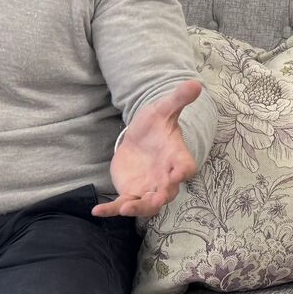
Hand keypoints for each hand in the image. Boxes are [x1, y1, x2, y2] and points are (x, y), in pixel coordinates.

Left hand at [95, 79, 203, 218]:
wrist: (139, 139)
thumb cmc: (155, 126)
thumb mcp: (163, 109)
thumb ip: (178, 99)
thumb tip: (195, 83)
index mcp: (177, 158)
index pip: (186, 167)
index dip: (183, 171)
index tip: (179, 174)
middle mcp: (165, 178)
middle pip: (168, 193)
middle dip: (161, 197)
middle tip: (155, 199)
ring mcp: (148, 189)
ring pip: (146, 205)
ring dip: (138, 209)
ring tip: (125, 209)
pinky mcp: (130, 194)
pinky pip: (122, 205)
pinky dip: (111, 210)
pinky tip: (96, 210)